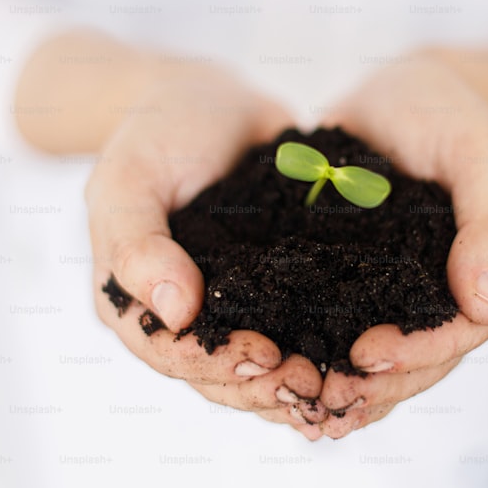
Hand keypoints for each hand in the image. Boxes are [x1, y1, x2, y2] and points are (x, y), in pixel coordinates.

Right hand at [87, 66, 327, 438]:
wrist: (210, 101)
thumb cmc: (158, 132)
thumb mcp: (129, 178)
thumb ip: (138, 244)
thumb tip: (175, 313)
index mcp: (134, 302)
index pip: (171, 354)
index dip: (217, 366)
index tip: (264, 358)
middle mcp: (182, 318)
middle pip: (220, 377)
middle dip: (267, 387)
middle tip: (315, 384)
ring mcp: (231, 308)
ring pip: (261, 369)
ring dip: (298, 384)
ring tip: (340, 384)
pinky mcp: (275, 290)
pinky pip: (296, 331)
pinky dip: (323, 350)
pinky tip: (359, 360)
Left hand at [315, 50, 487, 438]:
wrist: (403, 92)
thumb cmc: (448, 111)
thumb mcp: (481, 151)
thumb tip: (486, 305)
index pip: (463, 332)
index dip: (418, 354)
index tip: (364, 355)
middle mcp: (455, 292)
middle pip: (425, 361)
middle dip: (378, 385)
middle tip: (323, 394)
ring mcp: (411, 290)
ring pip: (391, 358)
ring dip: (353, 386)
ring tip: (304, 400)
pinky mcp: (368, 281)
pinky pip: (353, 328)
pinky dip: (328, 354)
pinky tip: (293, 370)